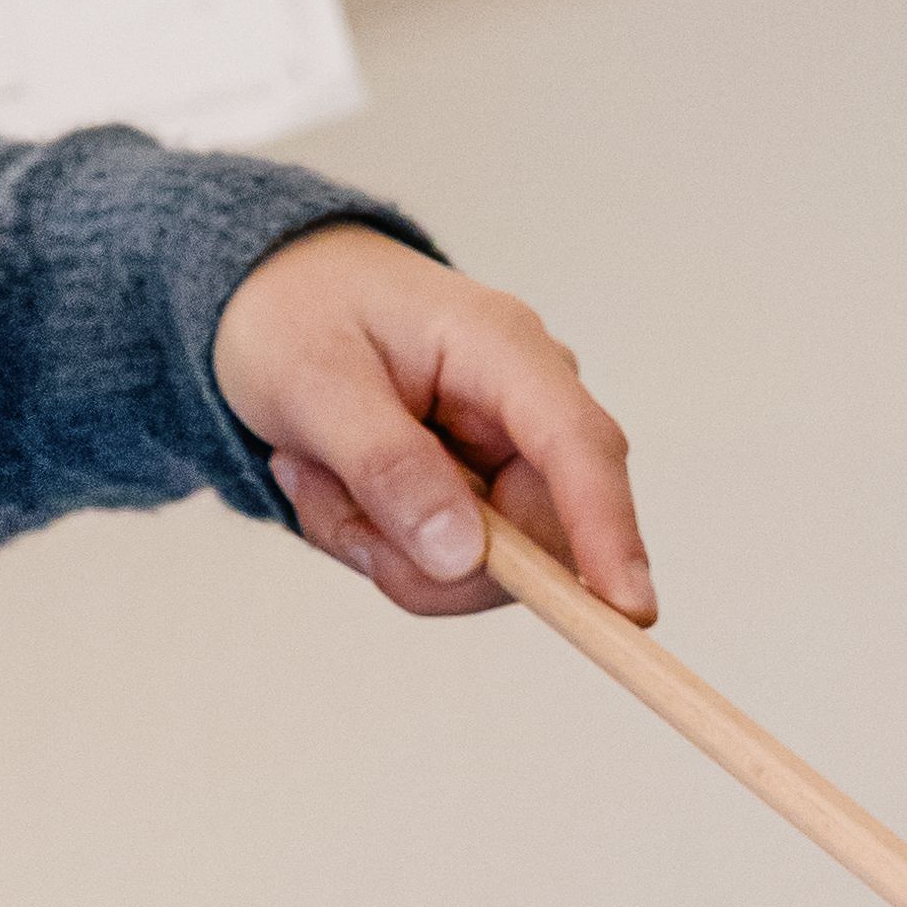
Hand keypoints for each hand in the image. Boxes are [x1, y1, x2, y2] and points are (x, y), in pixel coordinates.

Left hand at [210, 225, 653, 630]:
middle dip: (421, 556)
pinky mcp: (486, 496)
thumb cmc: (297, 314)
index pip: (579, 446)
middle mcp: (528, 405)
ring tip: (321, 476)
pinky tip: (338, 487)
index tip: (629, 610)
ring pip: (482, 569)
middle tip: (325, 500)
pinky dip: (381, 547)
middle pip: (533, 538)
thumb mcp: (314, 382)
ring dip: (386, 549)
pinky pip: (448, 567)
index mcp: (502, 348)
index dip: (609, 531)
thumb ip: (387, 466)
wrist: (277, 296)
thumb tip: (463, 556)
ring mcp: (512, 455)